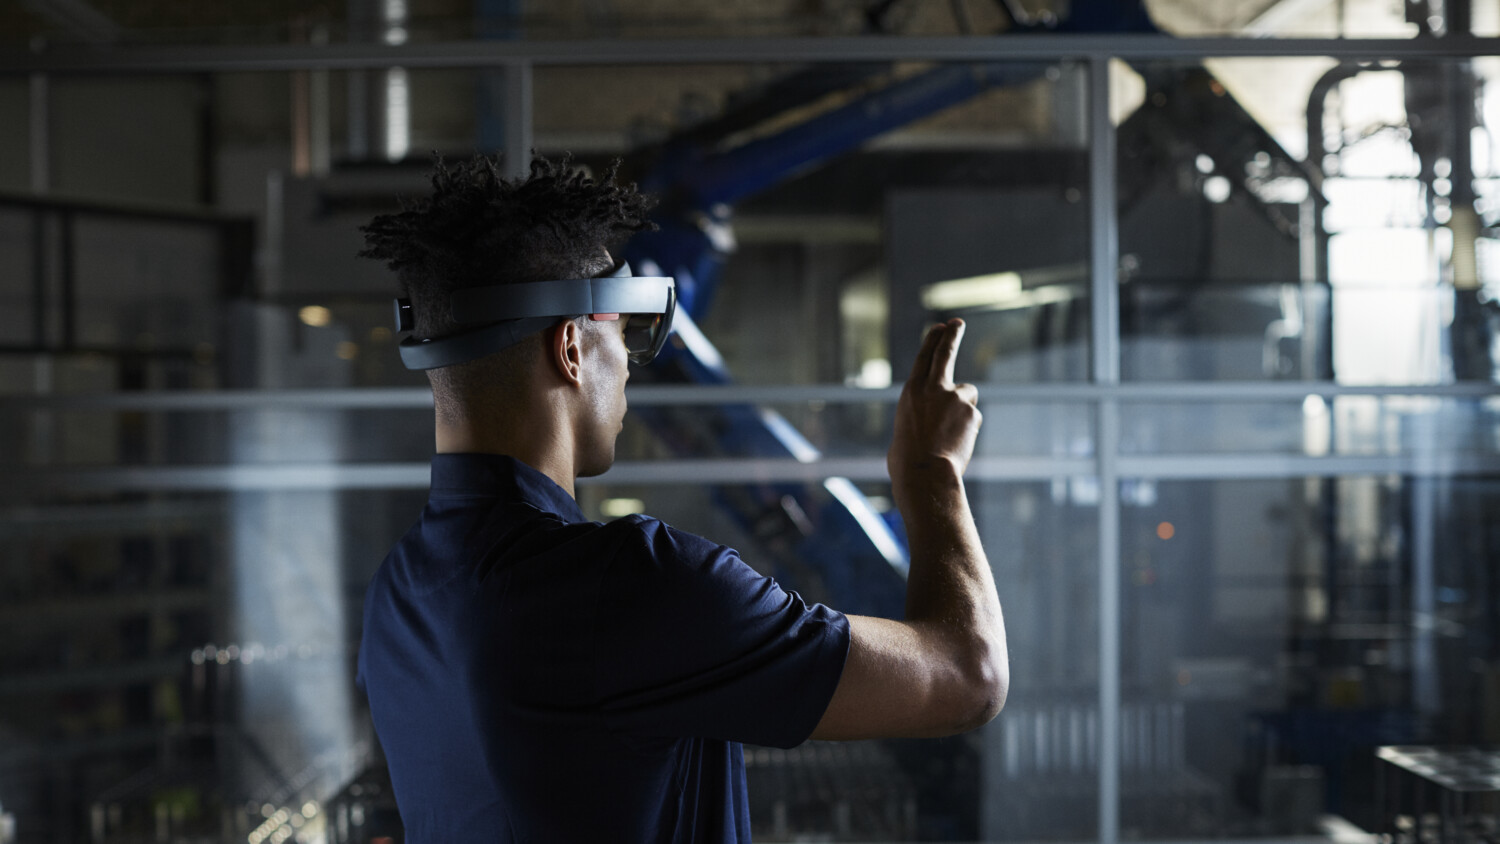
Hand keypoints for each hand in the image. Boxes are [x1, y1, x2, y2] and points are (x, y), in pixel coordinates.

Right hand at [888, 319, 981, 495]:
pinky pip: (973, 419)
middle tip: (957, 323)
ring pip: (967, 395)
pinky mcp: (971, 413)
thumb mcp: (905, 429)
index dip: (933, 340)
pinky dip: (968, 429)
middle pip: (945, 354)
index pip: (924, 358)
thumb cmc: (907, 460)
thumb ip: (922, 415)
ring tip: (949, 433)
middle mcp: (933, 388)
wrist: (924, 474)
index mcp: (911, 391)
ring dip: (962, 408)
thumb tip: (938, 420)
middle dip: (951, 335)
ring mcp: (955, 399)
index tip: (940, 326)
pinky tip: (957, 444)